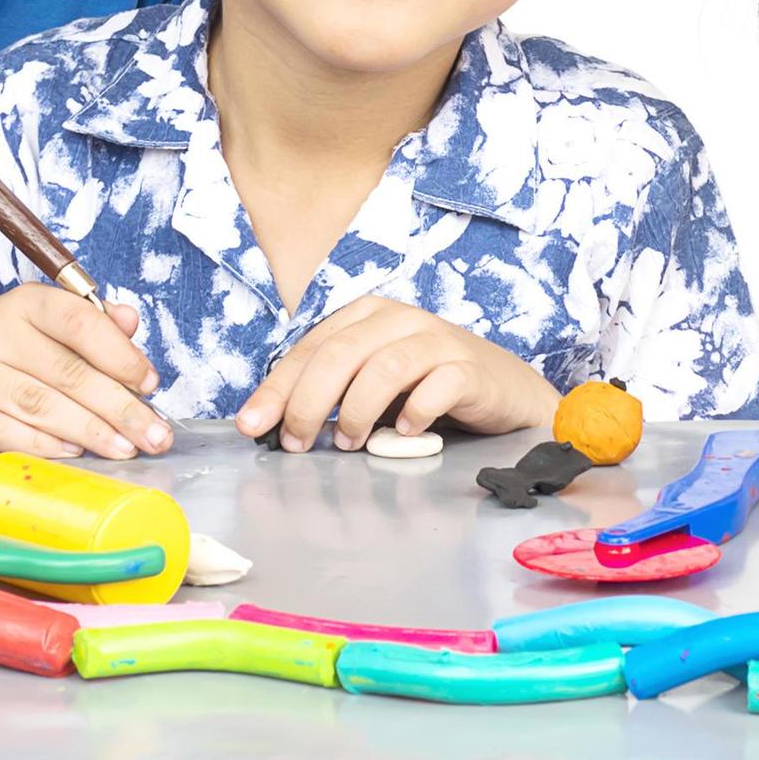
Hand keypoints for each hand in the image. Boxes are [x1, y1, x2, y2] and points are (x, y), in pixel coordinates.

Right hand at [0, 284, 169, 458]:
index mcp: (25, 302)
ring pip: (40, 406)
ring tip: (124, 449)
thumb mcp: (49, 327)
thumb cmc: (10, 352)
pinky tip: (75, 453)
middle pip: (67, 372)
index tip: (151, 384)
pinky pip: (4, 433)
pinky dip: (44, 446)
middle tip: (154, 435)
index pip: (79, 322)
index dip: (121, 355)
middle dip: (119, 408)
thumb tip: (130, 320)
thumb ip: (94, 324)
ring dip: (90, 432)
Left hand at [233, 297, 557, 451]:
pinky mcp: (470, 368)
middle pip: (339, 354)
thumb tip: (273, 423)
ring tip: (347, 442)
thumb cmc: (429, 389)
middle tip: (294, 443)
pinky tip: (406, 433)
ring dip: (355, 410)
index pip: (310, 348)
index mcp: (367, 316)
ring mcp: (437, 340)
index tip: (252, 425)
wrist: (506, 394)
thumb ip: (332, 392)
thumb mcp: (372, 384)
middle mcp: (399, 319)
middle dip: (306, 402)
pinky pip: (436, 386)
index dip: (277, 388)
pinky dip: (414, 412)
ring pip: (382, 367)